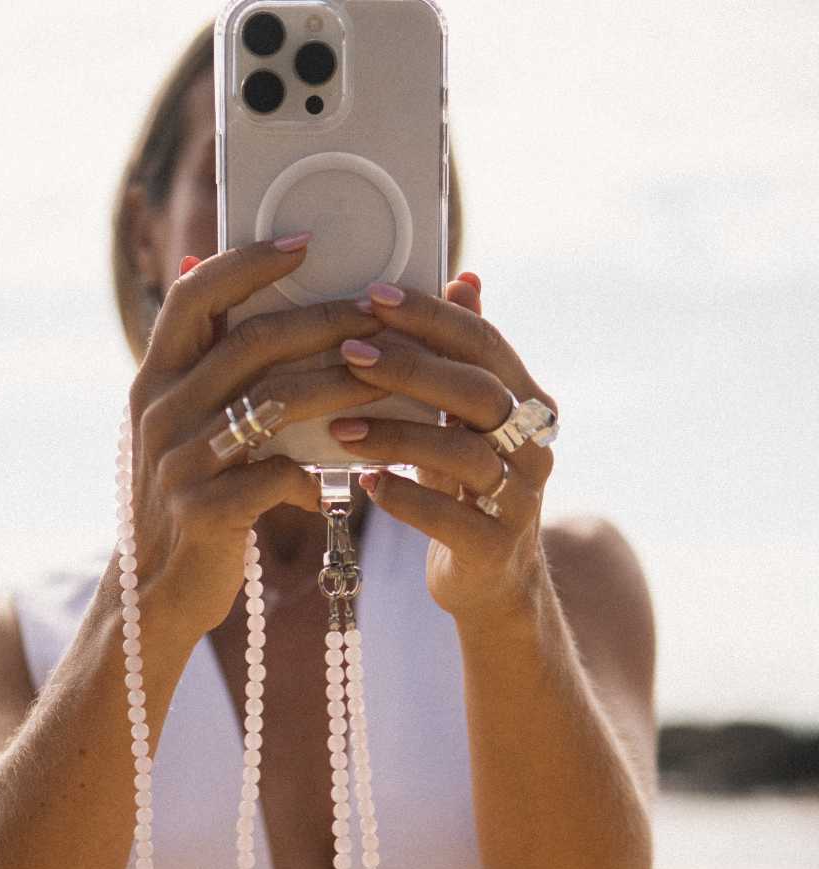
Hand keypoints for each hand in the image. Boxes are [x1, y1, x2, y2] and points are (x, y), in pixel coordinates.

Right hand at [125, 239, 389, 640]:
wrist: (156, 592)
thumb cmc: (189, 497)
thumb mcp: (182, 427)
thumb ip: (201, 363)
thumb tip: (206, 263)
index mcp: (154, 380)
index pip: (196, 296)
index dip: (248, 261)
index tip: (306, 241)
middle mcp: (160, 412)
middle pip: (252, 343)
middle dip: (326, 322)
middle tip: (381, 314)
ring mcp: (179, 463)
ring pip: (275, 404)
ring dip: (342, 388)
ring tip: (392, 382)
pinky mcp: (204, 512)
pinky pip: (277, 476)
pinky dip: (316, 473)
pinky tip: (343, 478)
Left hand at [325, 275, 558, 630]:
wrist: (491, 583)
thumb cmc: (466, 490)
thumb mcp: (467, 422)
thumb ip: (465, 357)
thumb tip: (465, 279)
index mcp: (529, 403)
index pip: (484, 344)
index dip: (430, 317)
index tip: (372, 297)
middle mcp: (534, 446)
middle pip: (477, 392)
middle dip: (411, 367)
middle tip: (348, 353)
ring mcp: (520, 500)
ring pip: (461, 454)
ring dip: (396, 434)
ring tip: (339, 426)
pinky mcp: (495, 549)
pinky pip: (448, 517)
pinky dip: (404, 497)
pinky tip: (363, 483)